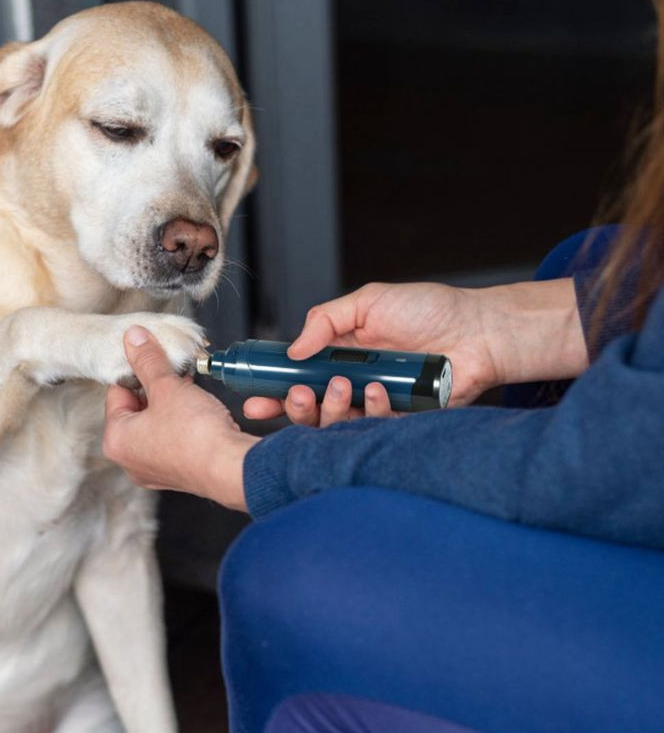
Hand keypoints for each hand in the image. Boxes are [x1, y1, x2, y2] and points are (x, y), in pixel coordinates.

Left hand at [102, 326, 255, 510]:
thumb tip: (134, 339)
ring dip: (171, 405)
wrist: (230, 467)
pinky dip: (182, 425)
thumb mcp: (167, 386)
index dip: (136, 371)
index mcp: (116, 440)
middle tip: (174, 374)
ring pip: (156, 426)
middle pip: (136, 410)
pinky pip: (173, 441)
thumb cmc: (196, 434)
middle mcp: (130, 461)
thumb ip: (147, 360)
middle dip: (156, 389)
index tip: (151, 359)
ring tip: (189, 391)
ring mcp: (155, 471)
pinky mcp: (178, 474)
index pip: (116, 393)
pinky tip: (198, 413)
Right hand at [243, 278, 584, 426]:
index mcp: (341, 359)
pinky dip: (371, 413)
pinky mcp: (402, 424)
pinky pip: (374, 431)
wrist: (479, 329)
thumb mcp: (368, 301)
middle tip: (295, 398)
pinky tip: (378, 392)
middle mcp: (355, 386)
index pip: (297, 382)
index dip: (273, 394)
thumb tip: (293, 351)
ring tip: (341, 388)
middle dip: (294, 409)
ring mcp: (377, 407)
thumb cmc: (431, 310)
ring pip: (337, 426)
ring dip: (330, 411)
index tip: (253, 400)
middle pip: (310, 411)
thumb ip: (325, 321)